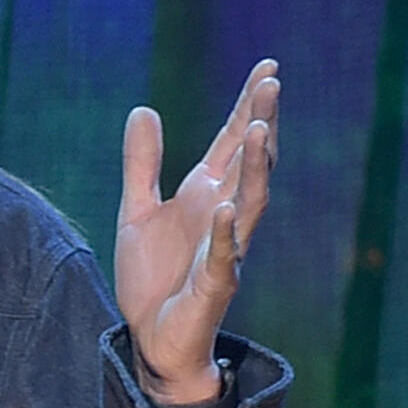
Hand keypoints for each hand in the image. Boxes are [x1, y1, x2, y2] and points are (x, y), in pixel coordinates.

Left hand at [114, 58, 278, 398]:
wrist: (150, 339)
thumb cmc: (153, 278)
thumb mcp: (136, 212)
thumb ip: (141, 164)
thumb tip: (143, 108)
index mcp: (206, 195)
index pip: (232, 142)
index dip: (248, 106)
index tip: (267, 68)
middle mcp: (223, 216)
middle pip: (249, 163)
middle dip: (260, 123)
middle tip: (271, 84)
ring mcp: (224, 249)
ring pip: (250, 203)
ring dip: (254, 168)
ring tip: (259, 131)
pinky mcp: (215, 285)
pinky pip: (225, 256)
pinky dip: (227, 234)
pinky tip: (229, 207)